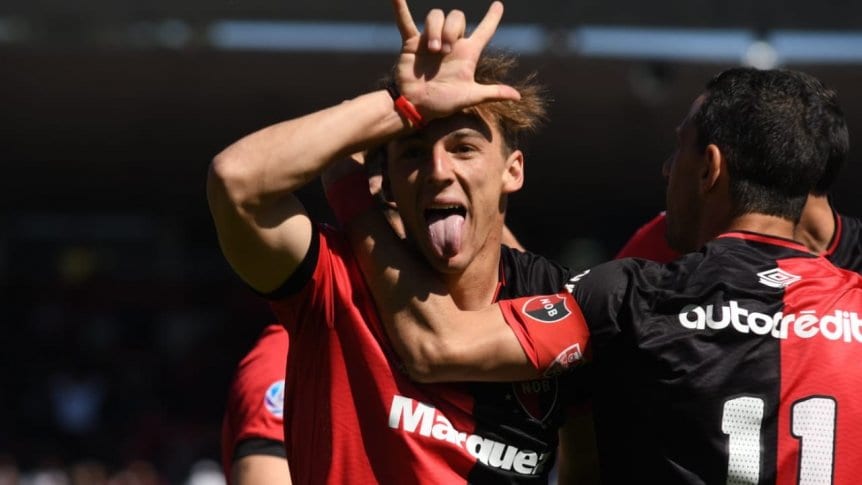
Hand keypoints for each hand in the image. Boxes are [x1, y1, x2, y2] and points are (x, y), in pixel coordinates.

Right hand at [391, 0, 520, 120]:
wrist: (415, 106)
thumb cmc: (443, 104)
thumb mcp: (469, 97)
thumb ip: (492, 93)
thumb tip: (517, 96)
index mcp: (467, 53)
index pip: (484, 31)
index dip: (492, 17)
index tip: (498, 5)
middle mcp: (451, 43)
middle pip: (457, 17)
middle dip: (452, 30)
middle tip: (444, 52)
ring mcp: (430, 40)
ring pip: (436, 16)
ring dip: (435, 30)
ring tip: (433, 51)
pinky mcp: (411, 43)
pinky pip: (405, 21)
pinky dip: (400, 8)